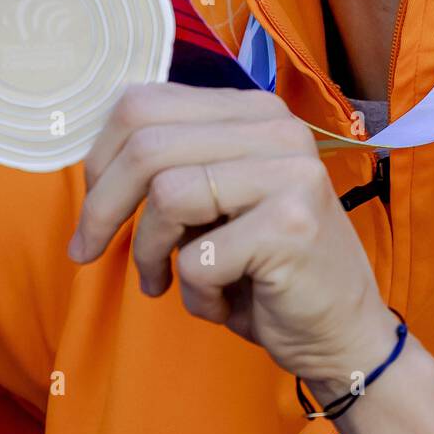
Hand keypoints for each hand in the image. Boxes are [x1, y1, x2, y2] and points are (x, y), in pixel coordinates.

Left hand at [67, 83, 395, 386]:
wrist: (343, 330)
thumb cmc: (264, 267)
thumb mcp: (216, 199)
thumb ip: (174, 163)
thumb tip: (91, 164)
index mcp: (252, 111)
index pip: (144, 103)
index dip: (100, 158)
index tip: (93, 208)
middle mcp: (276, 128)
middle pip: (146, 144)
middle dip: (102, 207)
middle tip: (90, 251)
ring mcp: (289, 173)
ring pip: (166, 195)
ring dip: (149, 252)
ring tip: (164, 280)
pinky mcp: (291, 226)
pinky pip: (198, 258)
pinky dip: (193, 293)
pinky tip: (220, 301)